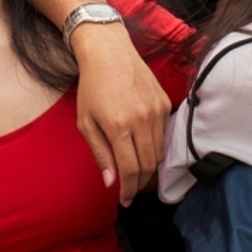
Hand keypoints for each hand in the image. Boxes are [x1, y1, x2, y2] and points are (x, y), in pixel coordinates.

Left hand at [71, 23, 170, 206]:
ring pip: (159, 152)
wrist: (108, 52)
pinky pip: (164, 134)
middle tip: (130, 188)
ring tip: (135, 168)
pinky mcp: (164, 103)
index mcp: (119, 127)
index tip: (125, 200)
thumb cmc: (92, 86)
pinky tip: (141, 143)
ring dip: (148, 165)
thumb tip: (110, 182)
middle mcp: (141, 120)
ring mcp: (156, 110)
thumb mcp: (86, 122)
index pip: (131, 170)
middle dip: (139, 182)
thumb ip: (99, 153)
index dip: (129, 190)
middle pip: (148, 165)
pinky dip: (154, 144)